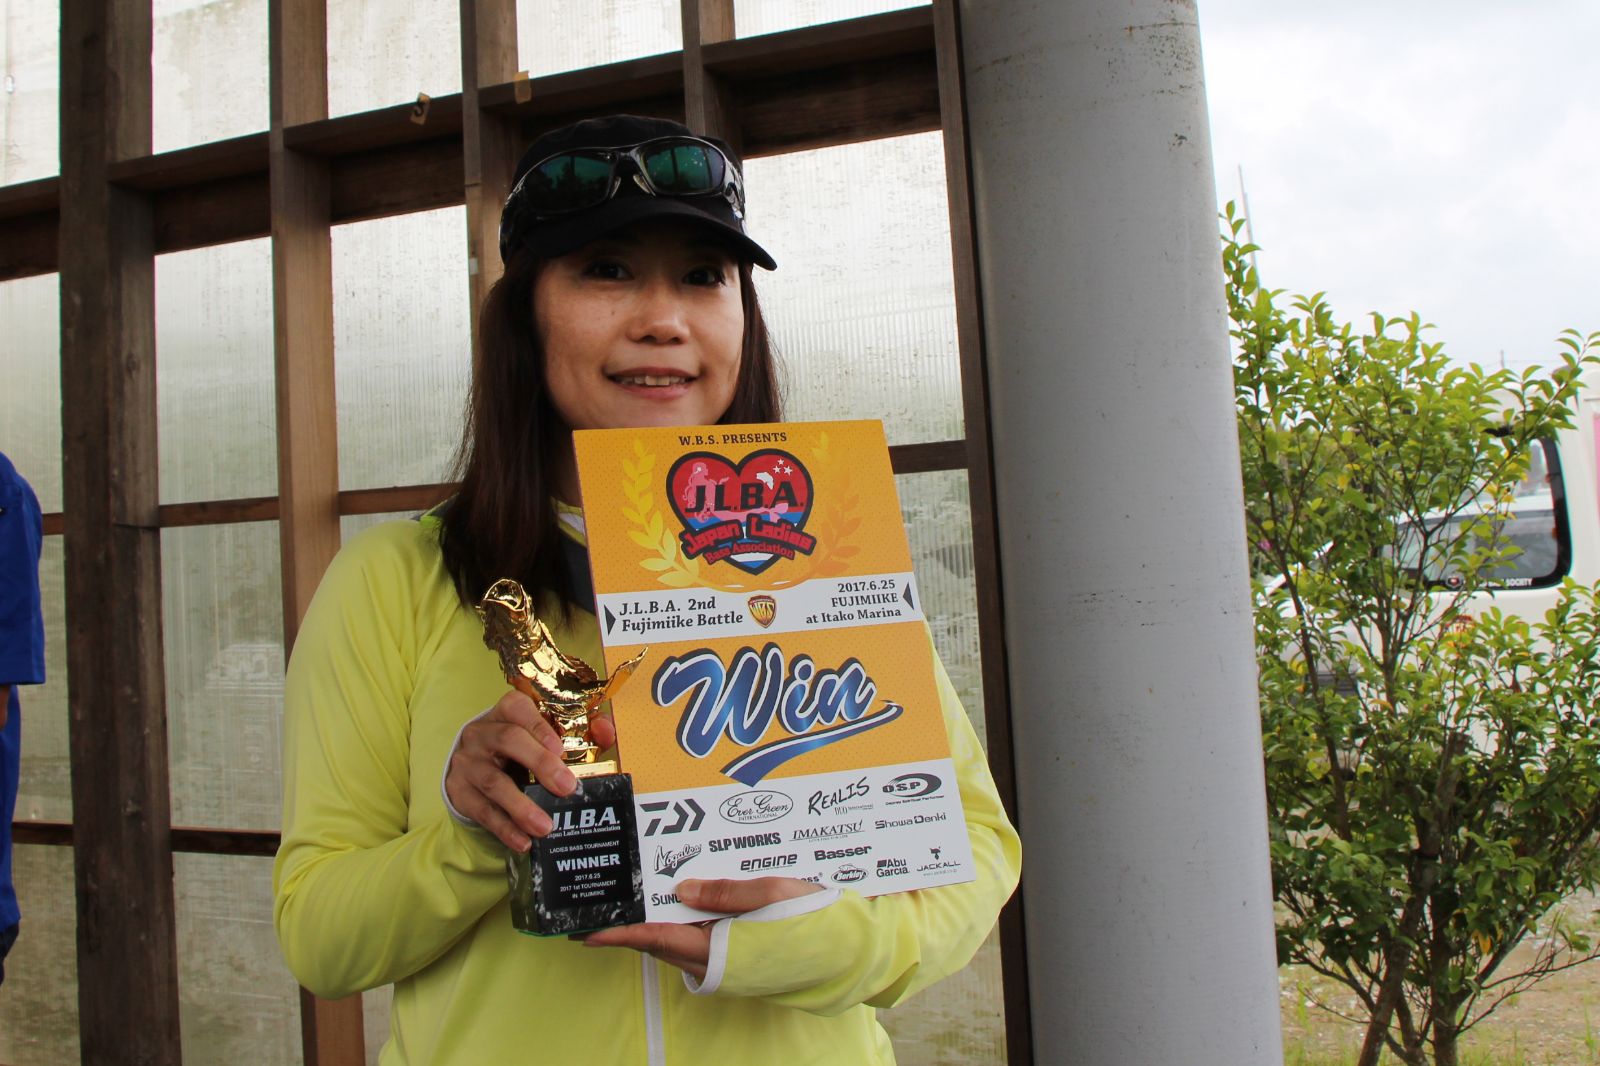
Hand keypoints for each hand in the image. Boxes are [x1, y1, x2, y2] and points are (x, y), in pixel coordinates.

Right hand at [443, 690, 616, 851]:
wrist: (471, 766)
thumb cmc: (518, 747)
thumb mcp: (541, 733)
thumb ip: (580, 729)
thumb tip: (605, 731)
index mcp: (505, 712)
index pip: (517, 708)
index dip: (539, 726)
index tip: (560, 748)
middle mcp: (482, 733)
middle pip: (508, 741)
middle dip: (540, 764)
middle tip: (566, 787)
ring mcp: (468, 763)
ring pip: (494, 782)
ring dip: (522, 807)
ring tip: (545, 827)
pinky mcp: (460, 792)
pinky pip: (483, 811)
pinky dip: (505, 828)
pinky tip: (524, 841)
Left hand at [580, 876, 822, 980]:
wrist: (855, 950)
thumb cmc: (817, 922)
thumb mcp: (774, 894)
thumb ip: (725, 892)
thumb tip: (681, 889)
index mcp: (720, 951)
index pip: (655, 940)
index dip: (618, 933)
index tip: (585, 928)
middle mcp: (718, 963)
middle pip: (661, 940)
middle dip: (633, 920)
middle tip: (607, 895)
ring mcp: (728, 963)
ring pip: (680, 939)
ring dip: (659, 917)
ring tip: (640, 888)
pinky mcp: (739, 958)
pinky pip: (701, 938)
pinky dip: (686, 918)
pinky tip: (688, 893)